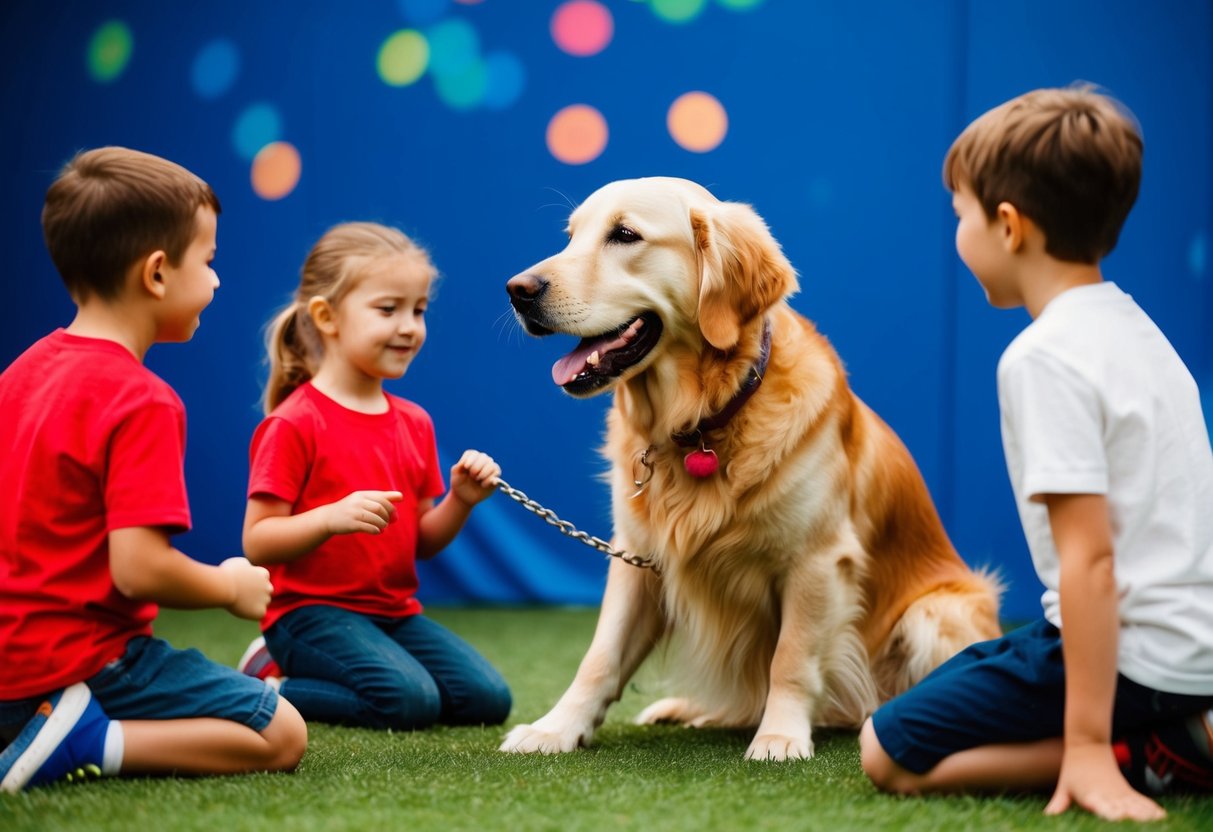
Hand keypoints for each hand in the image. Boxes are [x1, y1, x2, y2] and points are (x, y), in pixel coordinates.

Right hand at [220, 556, 272, 620]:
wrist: (224, 587)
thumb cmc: (227, 573)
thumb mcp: (239, 563)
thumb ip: (247, 566)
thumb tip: (248, 568)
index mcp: (263, 574)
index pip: (264, 577)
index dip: (254, 580)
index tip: (245, 583)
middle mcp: (268, 586)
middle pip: (266, 590)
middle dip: (258, 592)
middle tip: (244, 595)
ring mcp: (265, 600)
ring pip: (264, 602)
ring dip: (255, 603)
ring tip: (240, 602)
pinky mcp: (260, 612)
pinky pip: (259, 614)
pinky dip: (252, 613)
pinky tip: (242, 610)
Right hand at [323, 490, 403, 534]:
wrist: (328, 518)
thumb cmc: (350, 509)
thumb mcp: (363, 500)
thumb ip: (381, 498)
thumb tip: (401, 496)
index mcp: (362, 495)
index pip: (382, 497)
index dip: (392, 506)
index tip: (395, 515)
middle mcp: (358, 502)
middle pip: (380, 508)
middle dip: (388, 516)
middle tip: (390, 522)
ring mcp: (354, 513)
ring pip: (376, 518)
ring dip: (383, 524)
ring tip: (383, 527)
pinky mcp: (351, 524)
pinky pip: (369, 527)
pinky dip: (376, 530)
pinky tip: (377, 531)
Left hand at [450, 450, 500, 507]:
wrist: (464, 497)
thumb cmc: (459, 484)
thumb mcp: (455, 475)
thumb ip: (458, 467)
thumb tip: (465, 463)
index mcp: (471, 458)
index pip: (473, 453)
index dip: (470, 459)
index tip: (465, 467)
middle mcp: (481, 461)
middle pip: (483, 457)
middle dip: (476, 466)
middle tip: (472, 476)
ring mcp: (489, 468)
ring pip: (491, 464)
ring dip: (484, 472)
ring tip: (478, 479)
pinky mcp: (495, 477)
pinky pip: (496, 472)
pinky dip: (490, 478)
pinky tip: (483, 485)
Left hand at [1044, 742, 1165, 821]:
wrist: (1088, 745)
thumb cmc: (1073, 770)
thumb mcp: (1063, 787)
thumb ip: (1058, 804)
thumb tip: (1046, 815)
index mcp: (1092, 797)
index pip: (1104, 810)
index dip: (1112, 816)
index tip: (1119, 820)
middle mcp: (1109, 796)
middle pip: (1125, 813)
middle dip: (1133, 823)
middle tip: (1142, 830)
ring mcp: (1121, 793)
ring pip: (1138, 808)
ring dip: (1146, 818)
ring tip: (1157, 827)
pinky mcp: (1128, 790)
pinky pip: (1143, 802)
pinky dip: (1152, 810)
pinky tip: (1162, 817)